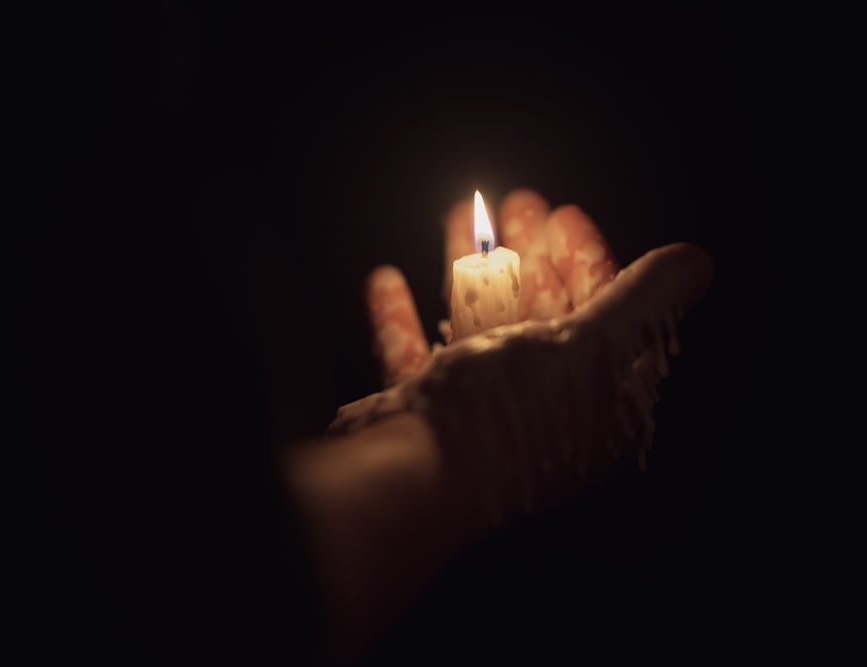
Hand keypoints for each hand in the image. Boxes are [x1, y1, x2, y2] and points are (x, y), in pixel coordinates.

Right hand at [328, 188, 712, 524]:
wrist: (409, 480)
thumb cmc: (508, 416)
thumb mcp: (590, 351)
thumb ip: (640, 304)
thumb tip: (695, 264)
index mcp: (597, 405)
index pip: (608, 321)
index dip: (590, 262)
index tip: (563, 216)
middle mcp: (542, 412)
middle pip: (541, 317)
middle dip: (529, 255)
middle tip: (516, 205)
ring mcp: (477, 415)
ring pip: (476, 328)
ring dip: (467, 270)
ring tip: (459, 218)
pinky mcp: (423, 418)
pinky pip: (413, 358)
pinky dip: (400, 319)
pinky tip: (386, 279)